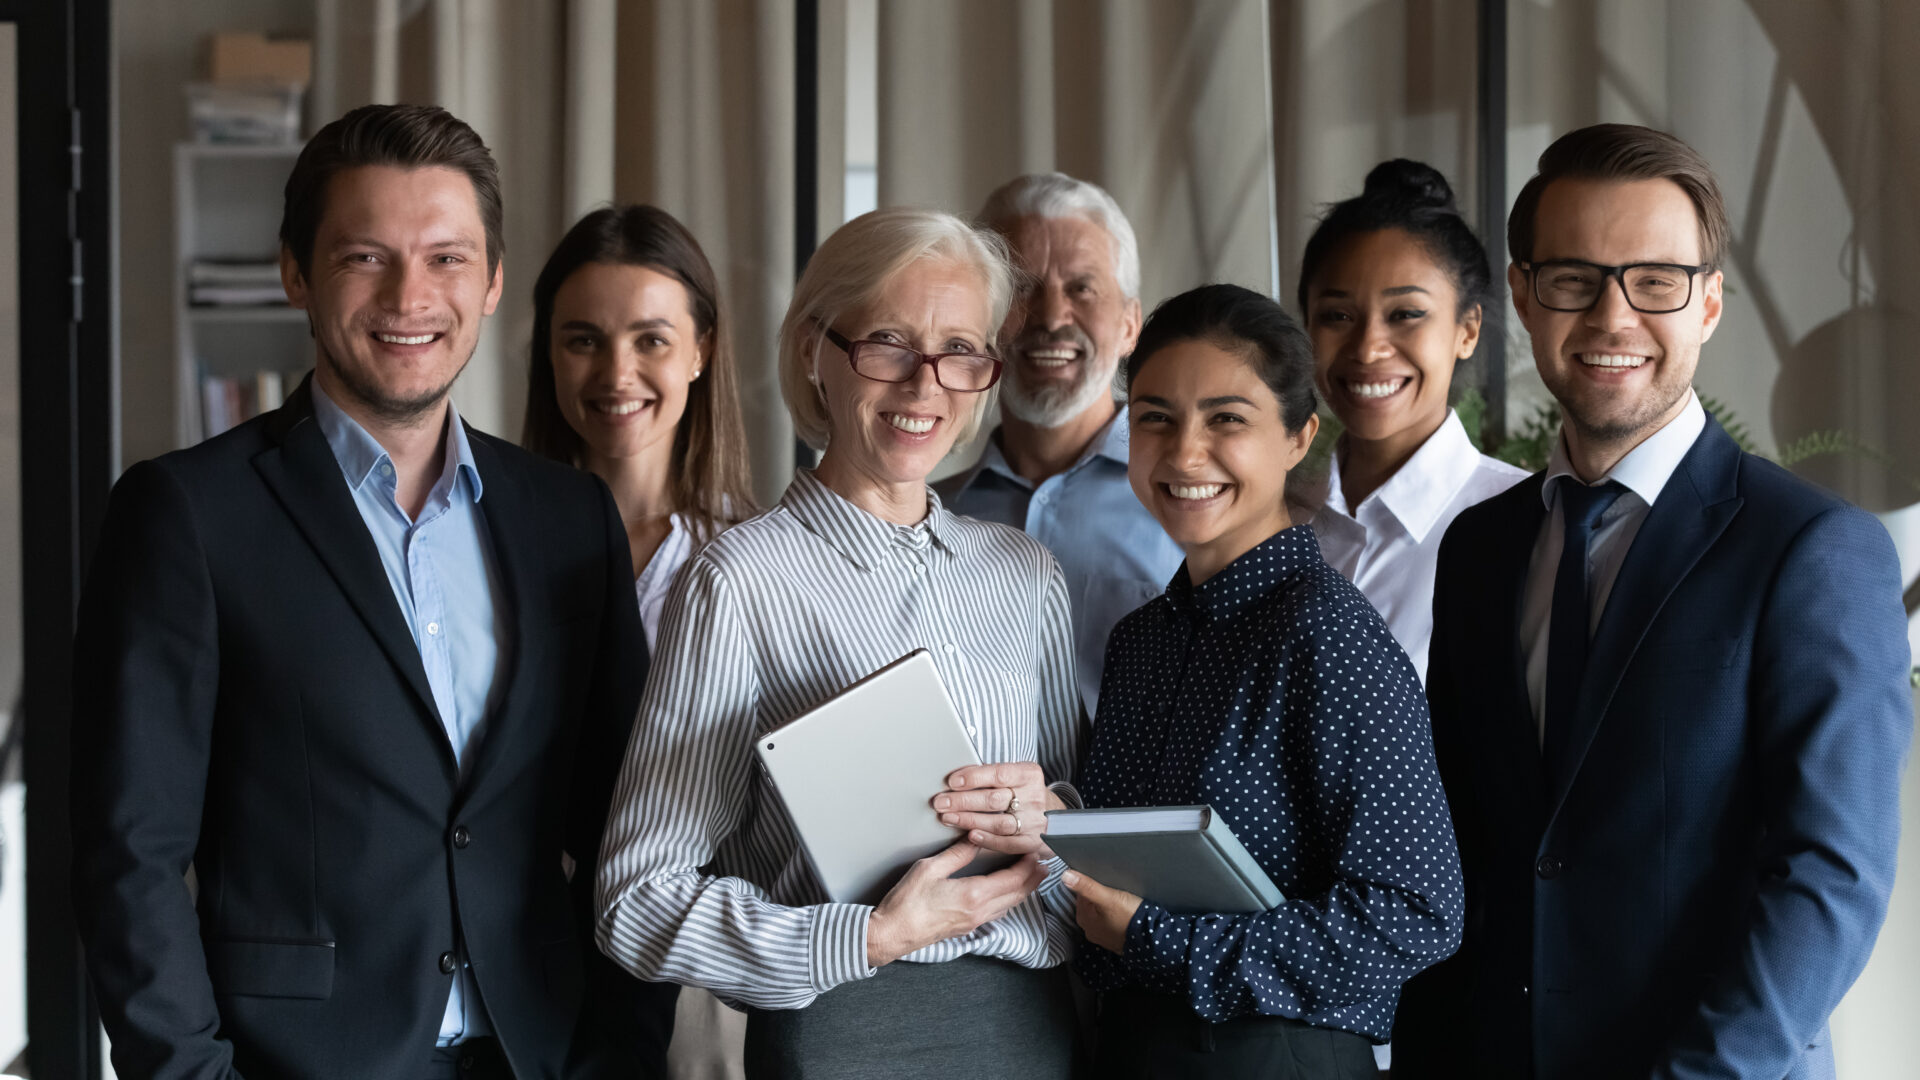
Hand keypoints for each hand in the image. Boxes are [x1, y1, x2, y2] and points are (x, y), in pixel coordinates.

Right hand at [865, 841, 1044, 967]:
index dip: (1028, 864)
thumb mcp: (930, 869)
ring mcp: (975, 921)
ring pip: (1010, 904)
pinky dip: (1010, 899)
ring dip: (1025, 889)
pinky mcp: (968, 926)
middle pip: (1018, 893)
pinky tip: (1008, 892)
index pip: (1013, 878)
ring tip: (1034, 874)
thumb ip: (957, 854)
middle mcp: (980, 911)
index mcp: (974, 894)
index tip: (1036, 850)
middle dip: (1034, 877)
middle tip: (1045, 861)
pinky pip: (999, 911)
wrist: (894, 933)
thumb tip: (975, 838)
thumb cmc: (907, 902)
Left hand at [933, 761, 1059, 856]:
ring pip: (998, 822)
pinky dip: (987, 840)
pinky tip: (970, 836)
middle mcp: (1034, 797)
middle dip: (963, 801)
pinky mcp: (1033, 842)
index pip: (999, 773)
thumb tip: (955, 780)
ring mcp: (1035, 821)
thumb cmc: (1025, 793)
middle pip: (994, 799)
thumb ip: (991, 777)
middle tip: (940, 802)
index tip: (952, 781)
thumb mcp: (1016, 777)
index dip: (974, 777)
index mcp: (1029, 774)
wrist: (1055, 816)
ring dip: (969, 820)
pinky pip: (1007, 843)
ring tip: (948, 818)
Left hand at [1061, 869, 1142, 953]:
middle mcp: (1089, 929)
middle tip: (1112, 889)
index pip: (1080, 895)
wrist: (1151, 938)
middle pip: (1089, 905)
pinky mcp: (1114, 939)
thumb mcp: (1108, 897)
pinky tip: (1122, 912)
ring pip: (1099, 914)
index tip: (1102, 881)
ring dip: (1106, 906)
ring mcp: (1101, 936)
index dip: (1090, 885)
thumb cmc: (1129, 917)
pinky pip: (1109, 922)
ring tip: (1118, 899)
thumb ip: (1087, 886)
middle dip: (1097, 896)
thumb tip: (1066, 875)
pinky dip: (1113, 916)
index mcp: (1083, 918)